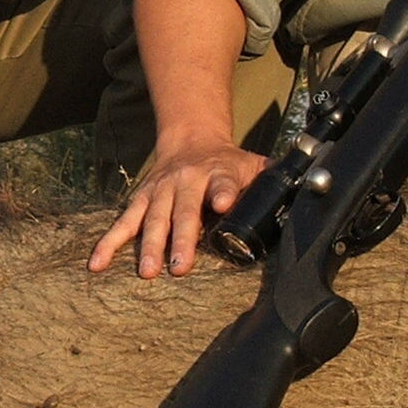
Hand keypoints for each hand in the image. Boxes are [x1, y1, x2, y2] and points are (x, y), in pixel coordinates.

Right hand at [88, 134, 267, 278]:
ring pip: (152, 219)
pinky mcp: (141, 200)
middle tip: (179, 266)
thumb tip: (310, 187)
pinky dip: (108, 243)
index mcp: (220, 172)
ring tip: (147, 272)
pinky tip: (96, 264)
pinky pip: (123, 223)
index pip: (224, 182)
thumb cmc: (227, 162)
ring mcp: (161, 190)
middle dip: (181, 237)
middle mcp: (187, 181)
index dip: (224, 191)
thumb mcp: (253, 163)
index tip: (224, 203)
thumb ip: (274, 179)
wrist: (191, 136)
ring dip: (148, 246)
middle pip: (184, 210)